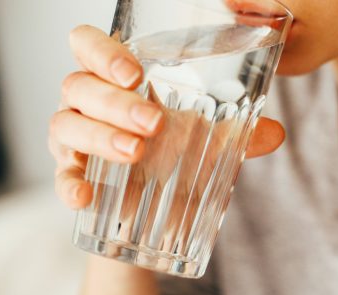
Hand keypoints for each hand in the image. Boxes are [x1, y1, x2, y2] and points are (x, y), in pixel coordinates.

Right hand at [49, 25, 284, 209]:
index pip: (89, 45)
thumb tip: (276, 133)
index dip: (103, 52)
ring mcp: (75, 137)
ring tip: (137, 152)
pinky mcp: (72, 174)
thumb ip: (238, 134)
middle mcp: (89, 101)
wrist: (155, 206)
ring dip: (100, 136)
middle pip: (79, 84)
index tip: (136, 73)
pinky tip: (85, 197)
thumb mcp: (207, 140)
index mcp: (117, 79)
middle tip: (154, 123)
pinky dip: (69, 184)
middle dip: (116, 102)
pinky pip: (60, 175)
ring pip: (66, 123)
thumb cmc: (175, 153)